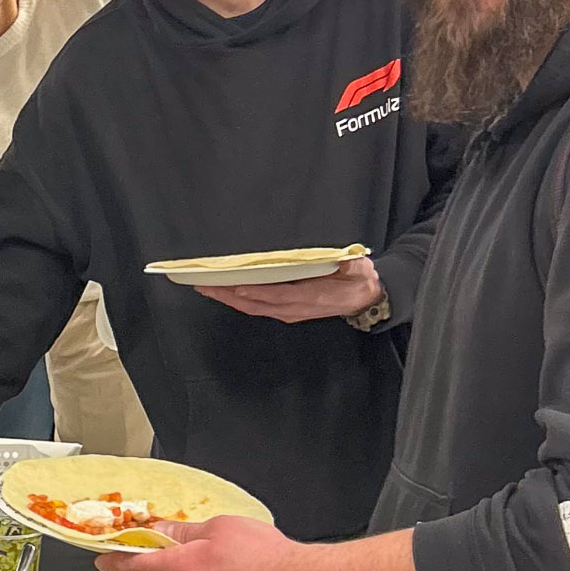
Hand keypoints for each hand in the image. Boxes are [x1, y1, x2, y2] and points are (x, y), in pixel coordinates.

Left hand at [95, 515, 309, 570]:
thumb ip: (184, 530)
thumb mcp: (219, 527)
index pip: (138, 565)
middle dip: (146, 567)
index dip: (117, 562)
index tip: (103, 560)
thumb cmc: (265, 552)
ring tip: (200, 559)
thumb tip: (160, 530)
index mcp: (186, 567)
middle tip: (149, 551)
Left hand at [195, 258, 382, 323]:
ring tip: (207, 287)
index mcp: (312, 296)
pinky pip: (257, 307)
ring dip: (228, 299)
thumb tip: (344, 259)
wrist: (364, 297)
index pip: (280, 295)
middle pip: (257, 304)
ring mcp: (289, 311)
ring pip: (253, 307)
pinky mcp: (286, 311)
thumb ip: (349, 264)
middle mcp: (296, 308)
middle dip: (229, 295)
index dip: (258, 292)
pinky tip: (226, 292)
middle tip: (205, 284)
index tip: (238, 285)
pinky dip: (238, 300)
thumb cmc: (358, 279)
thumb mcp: (358, 268)